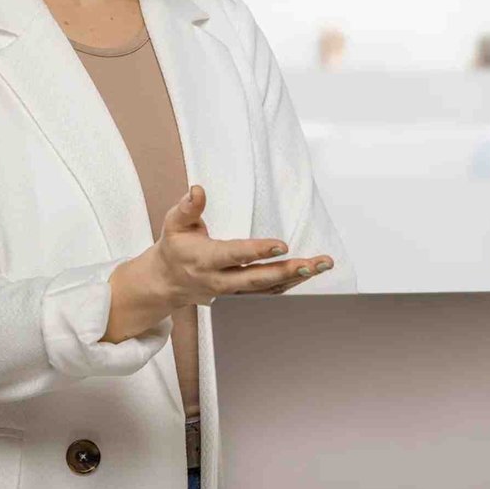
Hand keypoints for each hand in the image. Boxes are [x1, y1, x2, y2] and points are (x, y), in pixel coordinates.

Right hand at [105, 186, 331, 339]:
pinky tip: (309, 273)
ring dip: (296, 279)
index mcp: (204, 259)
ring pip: (267, 290)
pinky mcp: (240, 298)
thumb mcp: (174, 224)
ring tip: (322, 265)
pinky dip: (290, 285)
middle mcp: (219, 280)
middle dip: (286, 272)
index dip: (257, 251)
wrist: (167, 282)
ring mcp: (231, 293)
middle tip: (314, 263)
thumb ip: (188, 208)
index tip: (281, 244)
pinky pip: (268, 294)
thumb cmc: (176, 247)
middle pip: (256, 280)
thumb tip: (197, 189)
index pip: (234, 256)